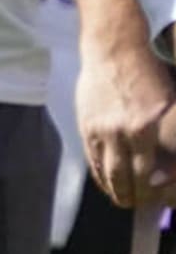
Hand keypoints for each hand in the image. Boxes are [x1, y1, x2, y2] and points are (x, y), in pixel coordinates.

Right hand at [80, 44, 175, 208]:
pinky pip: (93, 159)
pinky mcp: (86, 125)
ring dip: (119, 192)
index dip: (161, 190)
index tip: (164, 197)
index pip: (155, 173)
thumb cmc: (148, 74)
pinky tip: (108, 184)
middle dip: (141, 197)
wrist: (113, 50)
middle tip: (146, 203)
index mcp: (148, 127)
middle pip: (132, 178)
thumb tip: (166, 166)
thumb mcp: (172, 104)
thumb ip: (170, 136)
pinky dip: (101, 176)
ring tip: (126, 201)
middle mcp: (124, 132)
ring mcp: (102, 130)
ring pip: (110, 173)